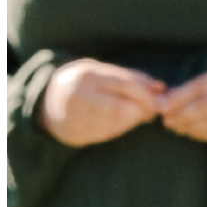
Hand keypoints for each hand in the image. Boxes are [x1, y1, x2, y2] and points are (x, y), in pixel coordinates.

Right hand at [36, 55, 167, 145]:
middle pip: (121, 107)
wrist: (45, 103)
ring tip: (139, 117)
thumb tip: (161, 87)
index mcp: (88, 76)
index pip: (125, 85)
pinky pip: (106, 135)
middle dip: (141, 110)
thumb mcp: (100, 71)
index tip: (160, 98)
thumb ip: (129, 77)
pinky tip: (123, 124)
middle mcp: (81, 97)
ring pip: (115, 124)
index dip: (146, 94)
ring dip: (133, 122)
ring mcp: (77, 118)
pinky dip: (120, 130)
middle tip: (152, 112)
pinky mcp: (77, 135)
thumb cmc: (80, 82)